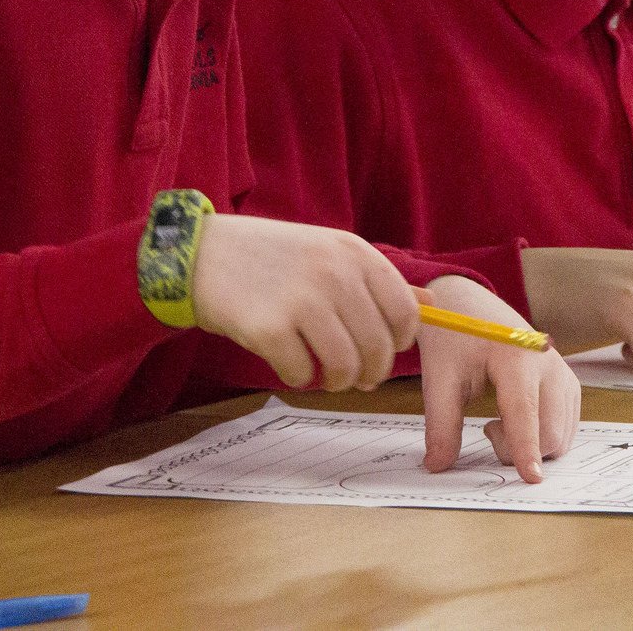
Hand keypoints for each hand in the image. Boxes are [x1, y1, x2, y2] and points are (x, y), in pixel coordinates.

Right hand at [190, 214, 419, 391]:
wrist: (200, 254)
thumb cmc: (270, 257)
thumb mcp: (327, 252)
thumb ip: (376, 281)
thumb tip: (431, 304)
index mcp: (355, 252)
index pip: (405, 313)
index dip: (399, 343)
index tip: (382, 351)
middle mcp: (334, 273)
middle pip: (378, 348)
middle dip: (368, 373)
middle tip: (352, 377)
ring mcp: (301, 299)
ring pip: (345, 367)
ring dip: (336, 381)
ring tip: (321, 374)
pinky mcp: (268, 327)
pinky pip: (301, 374)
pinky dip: (297, 377)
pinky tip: (285, 360)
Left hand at [417, 276, 578, 482]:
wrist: (470, 305)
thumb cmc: (455, 337)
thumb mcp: (439, 378)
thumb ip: (440, 424)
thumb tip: (437, 466)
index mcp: (515, 356)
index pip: (524, 411)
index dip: (526, 447)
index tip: (531, 479)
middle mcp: (548, 363)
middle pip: (550, 431)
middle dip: (520, 452)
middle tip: (487, 431)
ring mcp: (563, 373)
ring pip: (562, 434)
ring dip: (532, 446)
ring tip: (498, 421)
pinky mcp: (568, 383)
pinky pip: (566, 426)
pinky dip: (543, 436)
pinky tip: (516, 418)